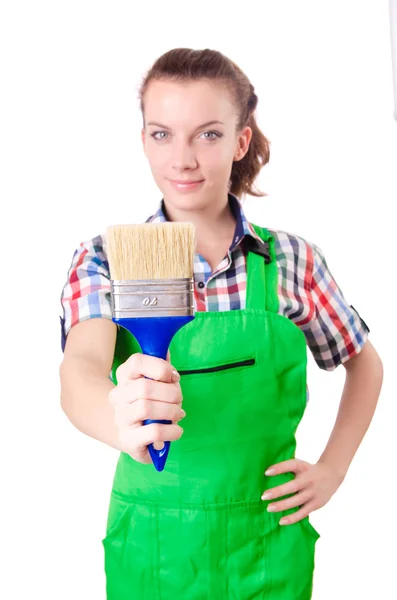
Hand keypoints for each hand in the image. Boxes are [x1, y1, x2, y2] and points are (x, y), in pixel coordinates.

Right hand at [108, 349, 184, 464]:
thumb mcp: (156, 382)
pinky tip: (176, 430)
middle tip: (179, 400)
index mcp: (124, 377)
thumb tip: (166, 348)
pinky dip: (172, 430)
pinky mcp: (128, 440)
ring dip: (171, 411)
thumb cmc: (150, 403)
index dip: (160, 368)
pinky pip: (153, 432)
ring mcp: (121, 419)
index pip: (137, 362)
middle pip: (145, 387)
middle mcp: (118, 396)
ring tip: (178, 414)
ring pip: (147, 408)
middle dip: (171, 393)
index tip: (173, 377)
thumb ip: (161, 367)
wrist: (131, 434)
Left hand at [261, 458, 343, 524]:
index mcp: (303, 467)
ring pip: (297, 501)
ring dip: (283, 506)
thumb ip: (286, 468)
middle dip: (278, 492)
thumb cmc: (308, 470)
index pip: (291, 465)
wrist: (331, 475)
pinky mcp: (316, 504)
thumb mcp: (300, 464)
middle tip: (263, 496)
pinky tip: (281, 521)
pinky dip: (292, 518)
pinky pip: (303, 512)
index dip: (279, 468)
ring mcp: (313, 493)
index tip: (266, 472)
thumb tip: (266, 474)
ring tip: (269, 508)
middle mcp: (309, 480)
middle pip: (293, 486)